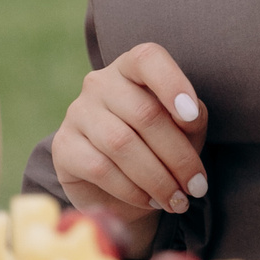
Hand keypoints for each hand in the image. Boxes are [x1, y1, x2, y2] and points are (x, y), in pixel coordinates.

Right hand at [51, 44, 207, 237]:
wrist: (119, 187)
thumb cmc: (158, 147)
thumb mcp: (184, 129)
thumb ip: (191, 117)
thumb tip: (190, 118)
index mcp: (132, 68)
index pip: (147, 59)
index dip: (172, 84)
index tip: (192, 118)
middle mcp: (100, 83)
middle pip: (144, 113)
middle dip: (178, 156)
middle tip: (196, 187)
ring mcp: (77, 113)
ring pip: (122, 144)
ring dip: (157, 178)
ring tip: (178, 200)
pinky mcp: (63, 147)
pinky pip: (100, 168)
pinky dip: (131, 190)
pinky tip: (149, 201)